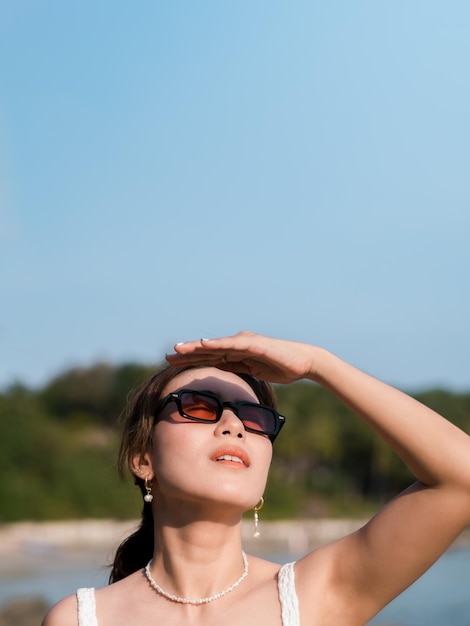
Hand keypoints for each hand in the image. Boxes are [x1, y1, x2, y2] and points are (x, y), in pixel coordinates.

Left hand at [165, 331, 317, 383]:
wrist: (303, 362)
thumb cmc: (280, 366)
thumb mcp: (252, 370)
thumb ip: (237, 368)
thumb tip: (221, 373)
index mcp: (236, 353)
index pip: (209, 356)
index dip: (190, 359)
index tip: (171, 363)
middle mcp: (237, 344)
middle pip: (207, 349)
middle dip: (187, 353)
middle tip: (166, 356)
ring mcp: (244, 342)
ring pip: (216, 345)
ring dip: (196, 347)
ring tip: (178, 349)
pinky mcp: (254, 343)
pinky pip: (232, 344)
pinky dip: (218, 343)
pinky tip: (204, 344)